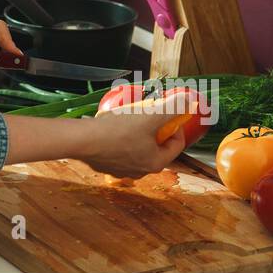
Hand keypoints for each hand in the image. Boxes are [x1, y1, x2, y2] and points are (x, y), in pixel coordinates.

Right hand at [75, 92, 189, 177]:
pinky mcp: (104, 165)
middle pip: (155, 147)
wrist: (82, 140)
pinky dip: (118, 139)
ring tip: (128, 118)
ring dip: (136, 134)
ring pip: (136, 149)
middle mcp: (140, 171)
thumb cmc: (117, 131)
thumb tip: (191, 101)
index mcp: (155, 163)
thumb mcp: (150, 115)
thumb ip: (172, 107)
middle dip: (154, 129)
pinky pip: (118, 150)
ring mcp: (121, 170)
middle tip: (146, 114)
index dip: (175, 125)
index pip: (176, 145)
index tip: (167, 113)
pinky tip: (110, 127)